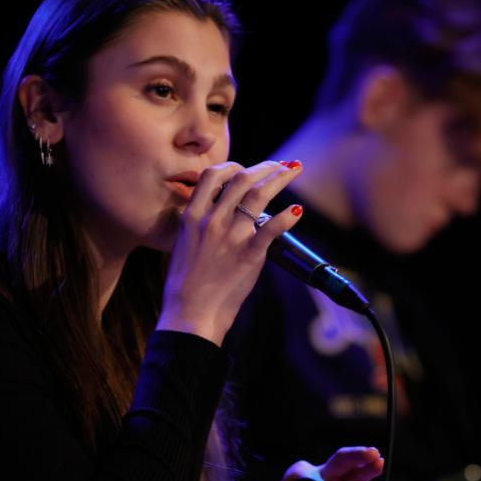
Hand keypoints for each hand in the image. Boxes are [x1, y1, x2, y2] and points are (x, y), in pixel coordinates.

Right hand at [157, 160, 302, 344]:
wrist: (189, 315)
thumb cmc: (185, 285)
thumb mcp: (183, 245)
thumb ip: (200, 224)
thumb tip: (219, 211)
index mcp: (192, 217)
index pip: (212, 175)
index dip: (233, 165)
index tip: (246, 168)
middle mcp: (210, 221)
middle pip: (241, 178)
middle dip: (265, 167)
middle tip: (281, 166)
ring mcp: (230, 237)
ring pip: (258, 194)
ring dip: (280, 177)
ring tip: (293, 171)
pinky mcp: (249, 255)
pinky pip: (271, 228)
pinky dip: (287, 216)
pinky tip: (297, 210)